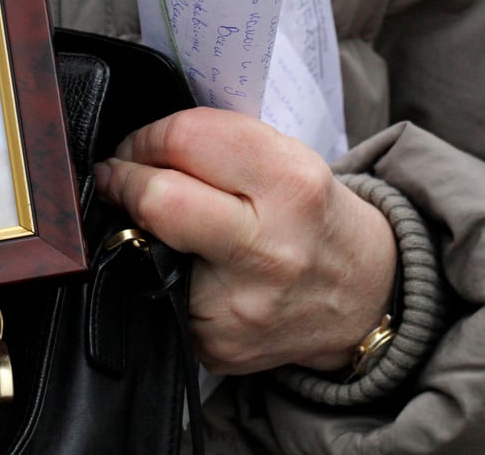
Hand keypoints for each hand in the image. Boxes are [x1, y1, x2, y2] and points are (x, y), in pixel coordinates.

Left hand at [94, 107, 395, 374]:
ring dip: (139, 232)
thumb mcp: (286, 160)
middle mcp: (269, 249)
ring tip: (162, 225)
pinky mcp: (219, 347)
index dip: (145, 137)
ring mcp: (242, 307)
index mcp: (290, 185)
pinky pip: (163, 300)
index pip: (185, 141)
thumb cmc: (311, 216)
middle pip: (158, 200)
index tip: (134, 145)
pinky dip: (163, 278)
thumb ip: (216, 145)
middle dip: (125, 181)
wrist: (365, 297)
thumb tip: (136, 149)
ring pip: (146, 253)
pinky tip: (190, 272)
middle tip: (119, 176)